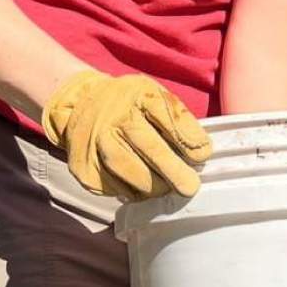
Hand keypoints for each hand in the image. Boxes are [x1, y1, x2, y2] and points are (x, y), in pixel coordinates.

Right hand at [41, 71, 211, 200]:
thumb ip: (177, 120)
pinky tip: (143, 189)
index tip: (203, 156)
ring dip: (154, 186)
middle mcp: (115, 116)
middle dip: (174, 171)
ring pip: (130, 171)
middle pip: (149, 147)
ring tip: (168, 189)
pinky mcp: (84, 165)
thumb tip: (200, 154)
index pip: (168, 117)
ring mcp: (96, 141)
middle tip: (191, 187)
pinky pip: (113, 185)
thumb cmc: (130, 104)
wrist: (82, 103)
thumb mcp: (155, 96)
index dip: (189, 140)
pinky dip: (133, 191)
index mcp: (138, 95)